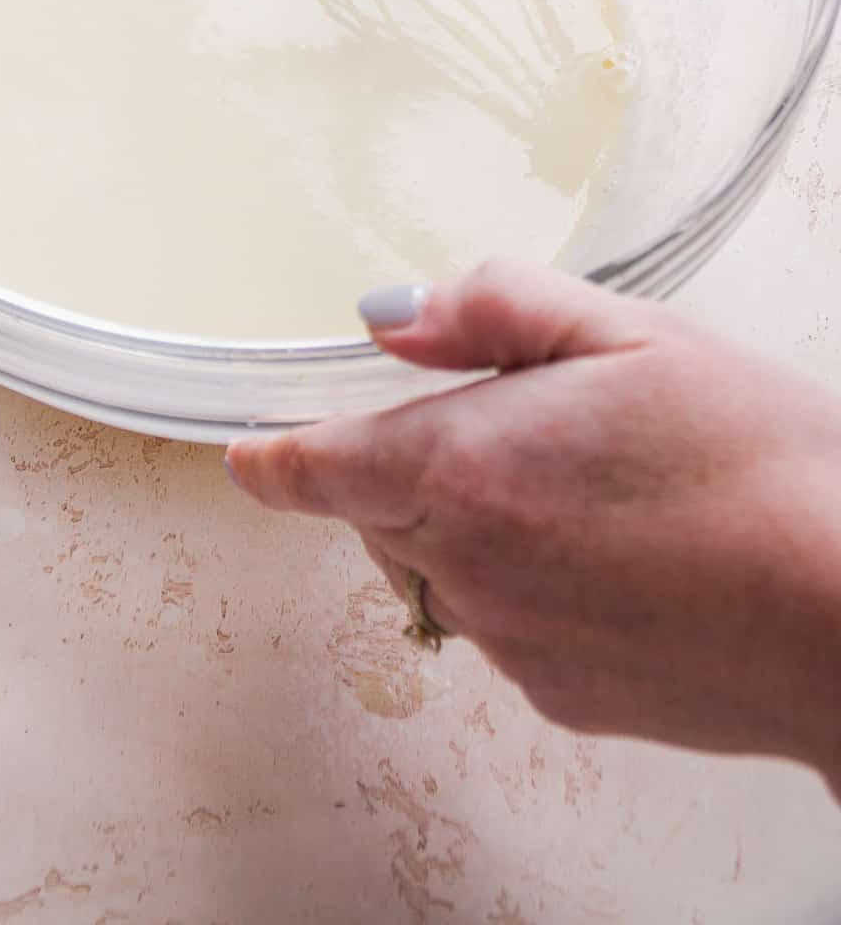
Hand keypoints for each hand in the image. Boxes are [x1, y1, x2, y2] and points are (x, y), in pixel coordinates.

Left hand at [227, 262, 840, 791]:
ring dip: (474, 527)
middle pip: (378, 515)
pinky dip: (531, 588)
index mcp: (459, 467)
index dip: (274, 459)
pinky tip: (620, 559)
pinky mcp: (562, 697)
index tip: (248, 454)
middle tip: (516, 426)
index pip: (315, 470)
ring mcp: (511, 643)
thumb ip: (495, 310)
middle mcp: (464, 566)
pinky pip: (506, 628)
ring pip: (443, 573)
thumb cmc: (758, 466)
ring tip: (593, 490)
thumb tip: (394, 313)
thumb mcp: (629, 336)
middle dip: (407, 468)